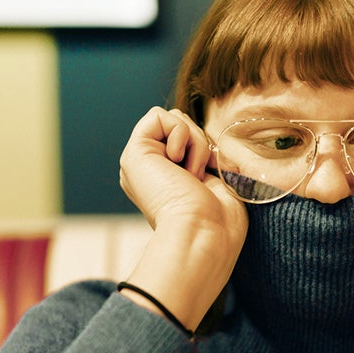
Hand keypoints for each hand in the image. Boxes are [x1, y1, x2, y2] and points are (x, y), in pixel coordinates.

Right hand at [118, 108, 247, 330]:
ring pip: (174, 119)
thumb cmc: (219, 223)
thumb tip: (208, 143)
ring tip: (191, 174)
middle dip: (200, 143)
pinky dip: (180, 134)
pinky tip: (179, 164)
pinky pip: (159, 116)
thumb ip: (204, 159)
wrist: (203, 237)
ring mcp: (139, 163)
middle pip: (181, 125)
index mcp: (166, 182)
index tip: (210, 178)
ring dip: (194, 141)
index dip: (205, 149)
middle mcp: (149, 172)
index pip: (188, 141)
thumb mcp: (216, 184)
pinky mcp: (134, 153)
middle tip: (199, 177)